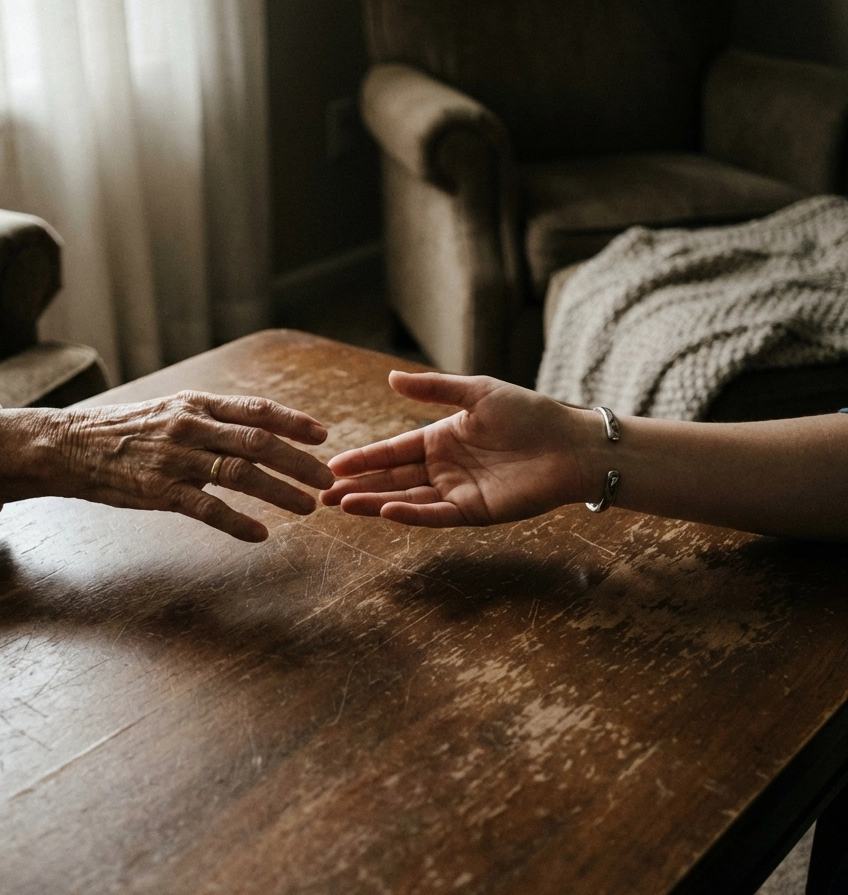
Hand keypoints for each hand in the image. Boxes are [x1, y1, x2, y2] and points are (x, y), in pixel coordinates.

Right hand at [0, 391, 334, 541]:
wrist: (70, 446)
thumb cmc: (127, 430)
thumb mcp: (172, 410)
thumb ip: (212, 418)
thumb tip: (258, 427)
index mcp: (197, 404)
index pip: (256, 409)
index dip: (294, 422)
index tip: (323, 436)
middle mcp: (191, 428)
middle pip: (258, 442)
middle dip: (299, 462)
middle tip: (327, 480)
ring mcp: (176, 460)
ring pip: (241, 475)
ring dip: (280, 492)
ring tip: (308, 506)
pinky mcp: (159, 492)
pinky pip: (207, 509)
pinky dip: (238, 523)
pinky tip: (260, 535)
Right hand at [321, 371, 595, 526]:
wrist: (572, 445)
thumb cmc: (530, 414)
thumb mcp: (478, 393)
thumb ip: (434, 389)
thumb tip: (390, 379)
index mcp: (440, 439)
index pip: (392, 451)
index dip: (363, 458)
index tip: (333, 465)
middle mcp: (443, 468)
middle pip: (392, 479)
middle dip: (357, 487)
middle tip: (323, 495)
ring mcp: (457, 492)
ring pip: (406, 499)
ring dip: (374, 502)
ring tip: (342, 505)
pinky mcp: (474, 511)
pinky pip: (435, 514)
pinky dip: (410, 514)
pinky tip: (386, 511)